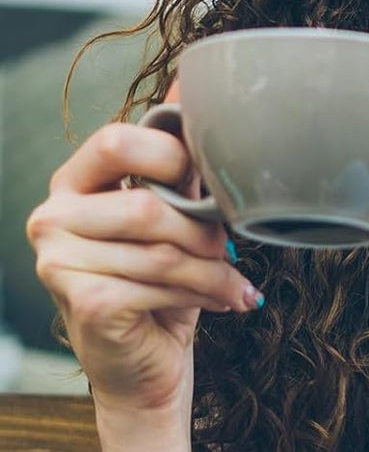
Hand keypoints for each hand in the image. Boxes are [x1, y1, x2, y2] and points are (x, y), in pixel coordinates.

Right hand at [26, 119, 261, 422]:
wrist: (147, 368)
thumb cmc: (163, 289)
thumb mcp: (176, 220)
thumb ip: (178, 163)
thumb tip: (195, 83)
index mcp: (74, 185)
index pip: (116, 139)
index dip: (172, 155)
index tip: (208, 186)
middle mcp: (52, 217)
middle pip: (149, 205)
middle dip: (205, 232)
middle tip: (228, 250)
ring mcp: (58, 261)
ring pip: (164, 251)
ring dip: (214, 271)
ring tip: (232, 284)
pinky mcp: (84, 301)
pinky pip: (162, 285)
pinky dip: (205, 294)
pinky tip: (222, 302)